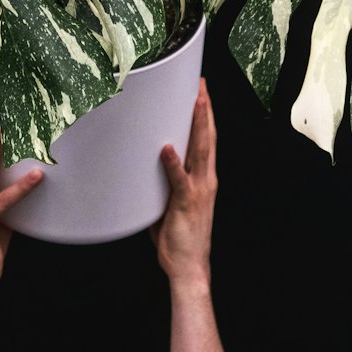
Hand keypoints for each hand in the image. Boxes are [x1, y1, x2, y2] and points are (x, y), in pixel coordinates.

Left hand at [151, 77, 216, 288]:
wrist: (189, 268)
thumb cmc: (178, 236)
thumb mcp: (170, 201)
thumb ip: (163, 181)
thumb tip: (145, 163)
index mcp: (204, 178)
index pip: (206, 139)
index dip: (205, 115)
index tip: (201, 92)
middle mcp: (206, 180)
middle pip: (207, 137)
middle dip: (204, 108)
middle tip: (200, 84)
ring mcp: (198, 190)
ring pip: (199, 150)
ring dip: (197, 124)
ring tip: (195, 101)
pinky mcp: (186, 203)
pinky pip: (179, 180)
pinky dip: (173, 162)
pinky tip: (167, 147)